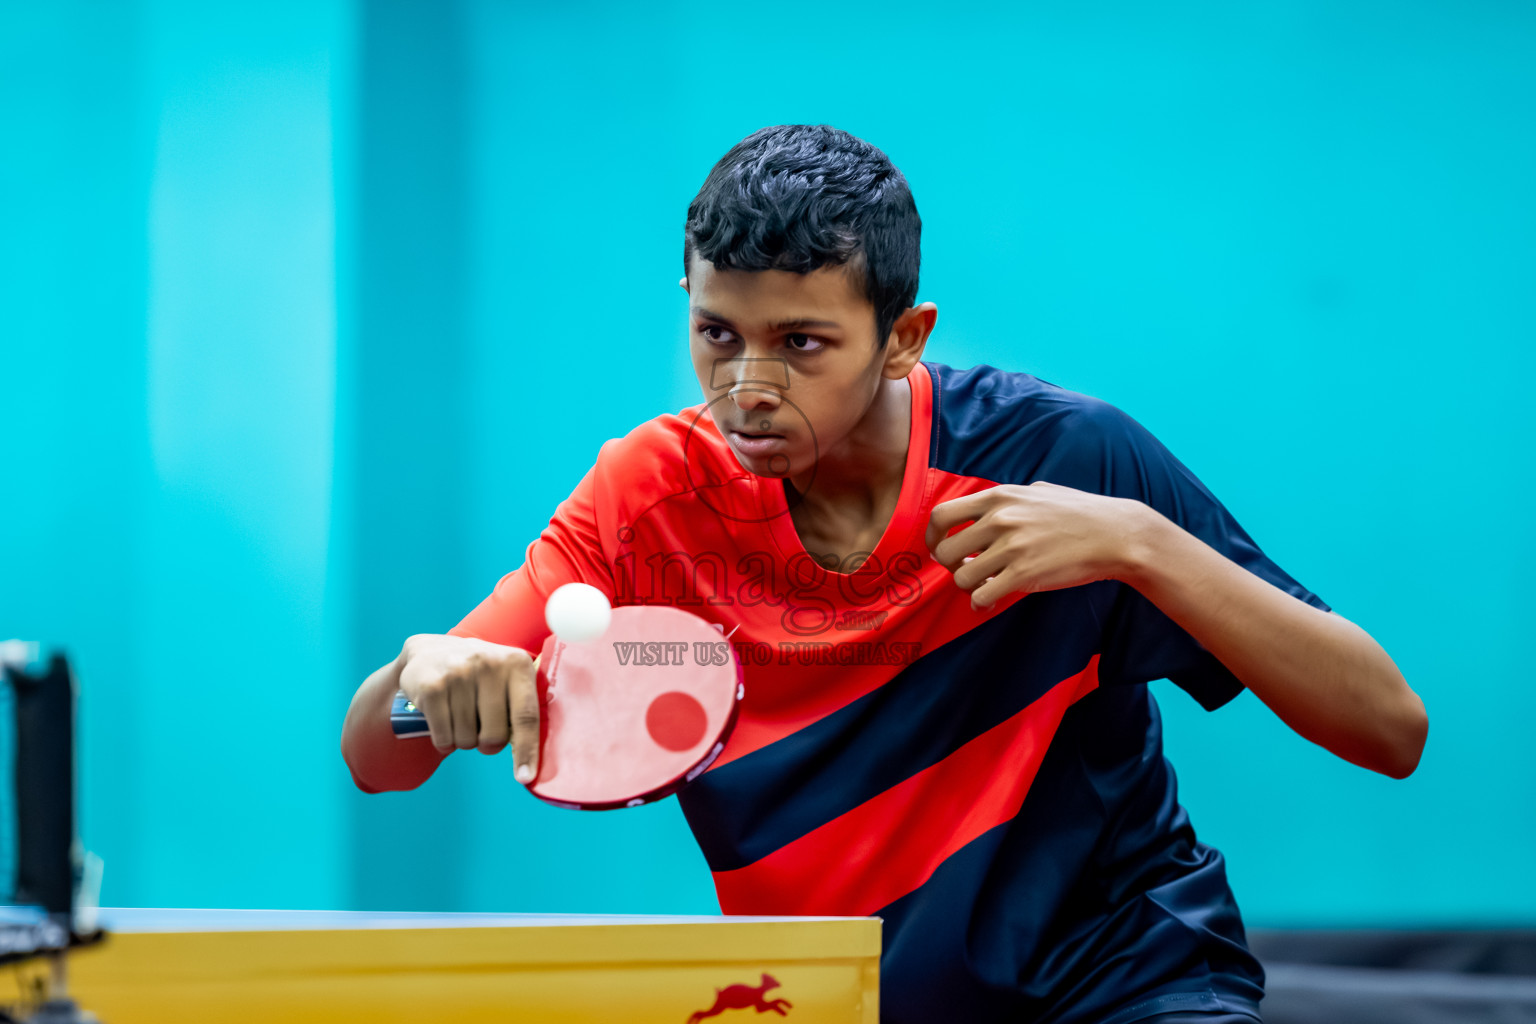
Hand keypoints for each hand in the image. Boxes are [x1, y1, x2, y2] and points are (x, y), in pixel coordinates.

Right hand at [396, 633, 540, 780]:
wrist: (430, 649)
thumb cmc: (479, 675)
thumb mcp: (506, 677)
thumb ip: (523, 708)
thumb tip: (532, 762)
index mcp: (517, 663)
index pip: (526, 716)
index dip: (527, 751)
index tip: (526, 777)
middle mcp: (489, 664)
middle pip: (495, 735)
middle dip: (487, 744)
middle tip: (480, 729)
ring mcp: (458, 674)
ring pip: (466, 740)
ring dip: (463, 741)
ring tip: (460, 718)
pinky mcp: (431, 687)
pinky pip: (443, 737)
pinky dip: (444, 742)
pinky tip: (444, 724)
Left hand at [925, 481, 1149, 610]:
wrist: (1115, 534)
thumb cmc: (1078, 514)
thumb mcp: (1036, 492)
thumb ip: (1005, 500)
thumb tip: (978, 515)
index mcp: (998, 497)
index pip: (941, 515)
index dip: (932, 537)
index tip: (939, 548)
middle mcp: (1000, 519)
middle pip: (944, 551)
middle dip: (949, 567)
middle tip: (965, 571)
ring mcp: (1012, 547)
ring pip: (960, 578)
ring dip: (967, 587)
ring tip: (984, 585)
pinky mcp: (1025, 575)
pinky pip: (982, 596)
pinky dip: (981, 603)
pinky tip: (991, 600)